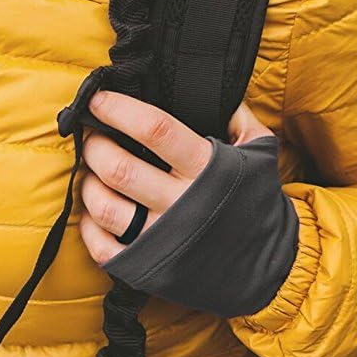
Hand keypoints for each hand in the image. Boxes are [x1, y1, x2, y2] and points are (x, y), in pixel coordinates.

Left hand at [80, 91, 271, 265]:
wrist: (267, 263)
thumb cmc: (256, 201)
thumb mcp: (259, 152)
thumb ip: (238, 117)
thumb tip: (212, 89)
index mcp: (207, 169)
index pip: (155, 129)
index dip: (120, 109)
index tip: (98, 99)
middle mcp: (181, 203)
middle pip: (120, 167)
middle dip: (96, 146)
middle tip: (92, 136)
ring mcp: (162, 238)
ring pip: (106, 207)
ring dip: (89, 183)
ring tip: (91, 171)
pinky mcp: (150, 266)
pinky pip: (105, 248)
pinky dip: (90, 228)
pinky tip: (94, 212)